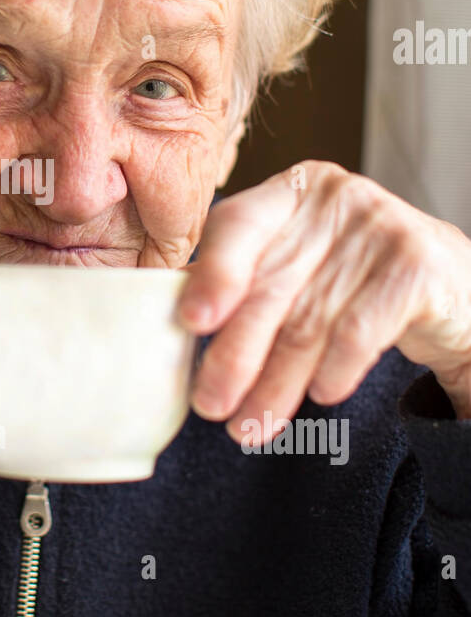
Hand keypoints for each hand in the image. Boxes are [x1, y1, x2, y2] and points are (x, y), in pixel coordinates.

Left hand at [176, 161, 470, 439]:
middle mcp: (336, 198)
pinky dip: (335, 369)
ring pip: (311, 320)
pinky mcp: (418, 266)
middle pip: (271, 286)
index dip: (213, 275)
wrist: (453, 288)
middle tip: (211, 406)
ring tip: (251, 426)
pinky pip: (360, 330)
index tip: (190, 323)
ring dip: (277, 383)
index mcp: (293, 190)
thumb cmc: (356, 279)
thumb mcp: (298, 266)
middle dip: (236, 355)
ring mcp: (382, 226)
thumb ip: (243, 280)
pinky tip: (320, 396)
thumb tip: (174, 321)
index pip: (238, 225)